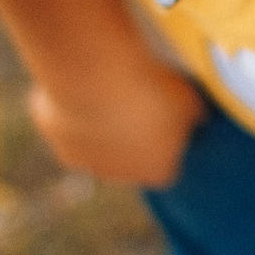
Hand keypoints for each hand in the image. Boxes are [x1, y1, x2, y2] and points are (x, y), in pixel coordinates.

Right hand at [26, 73, 203, 188]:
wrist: (98, 81)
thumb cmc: (152, 92)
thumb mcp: (192, 99)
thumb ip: (195, 114)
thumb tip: (198, 118)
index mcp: (159, 171)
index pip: (168, 160)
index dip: (169, 134)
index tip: (167, 107)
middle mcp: (121, 175)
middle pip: (129, 155)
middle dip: (133, 131)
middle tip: (137, 94)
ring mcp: (86, 159)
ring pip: (96, 140)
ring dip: (102, 118)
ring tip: (109, 84)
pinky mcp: (56, 138)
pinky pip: (69, 118)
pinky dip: (74, 101)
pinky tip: (83, 79)